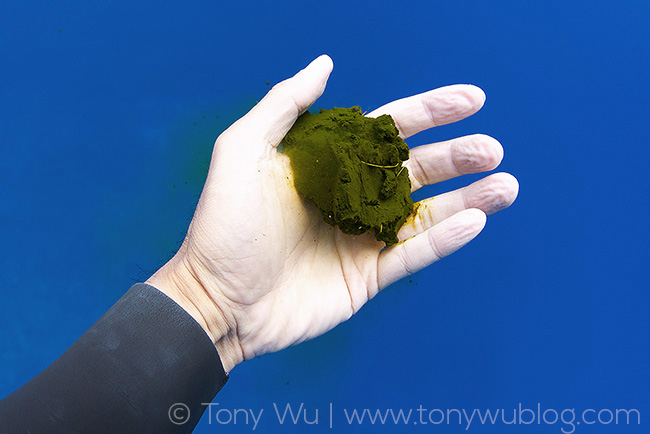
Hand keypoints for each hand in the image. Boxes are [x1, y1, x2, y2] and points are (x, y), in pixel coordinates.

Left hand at [146, 55, 518, 371]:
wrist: (215, 301)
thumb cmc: (223, 226)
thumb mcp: (242, 152)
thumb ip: (284, 105)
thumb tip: (325, 64)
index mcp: (327, 164)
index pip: (387, 130)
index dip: (429, 112)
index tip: (471, 100)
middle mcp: (350, 197)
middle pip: (415, 169)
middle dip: (457, 156)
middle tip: (492, 149)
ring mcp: (361, 238)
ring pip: (424, 212)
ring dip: (467, 198)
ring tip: (505, 185)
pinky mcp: (366, 277)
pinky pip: (412, 255)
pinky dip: (443, 240)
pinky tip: (474, 221)